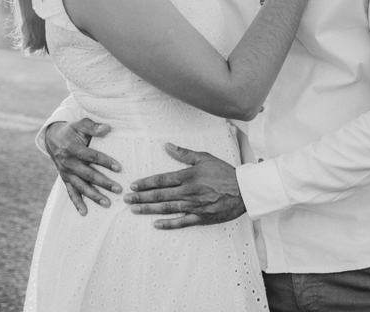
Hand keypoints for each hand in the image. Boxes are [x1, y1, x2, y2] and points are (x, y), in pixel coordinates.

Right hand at [43, 118, 121, 215]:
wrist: (53, 139)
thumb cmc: (71, 131)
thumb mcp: (80, 124)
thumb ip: (93, 127)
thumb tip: (107, 128)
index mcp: (72, 148)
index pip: (91, 156)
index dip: (105, 162)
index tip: (119, 168)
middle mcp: (68, 162)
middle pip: (88, 174)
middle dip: (104, 182)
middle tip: (118, 189)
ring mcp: (66, 173)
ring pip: (81, 186)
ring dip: (94, 196)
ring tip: (107, 203)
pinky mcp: (65, 179)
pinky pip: (70, 193)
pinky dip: (77, 203)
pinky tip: (85, 213)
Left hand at [123, 144, 244, 228]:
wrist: (244, 190)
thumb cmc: (224, 172)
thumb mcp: (204, 158)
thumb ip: (183, 153)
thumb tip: (166, 145)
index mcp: (188, 176)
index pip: (161, 179)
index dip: (145, 183)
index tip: (133, 185)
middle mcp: (188, 191)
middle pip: (160, 195)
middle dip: (141, 197)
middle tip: (126, 199)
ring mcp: (194, 206)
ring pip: (167, 208)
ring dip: (149, 209)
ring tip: (135, 210)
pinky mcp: (202, 217)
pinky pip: (182, 222)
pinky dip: (169, 224)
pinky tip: (156, 224)